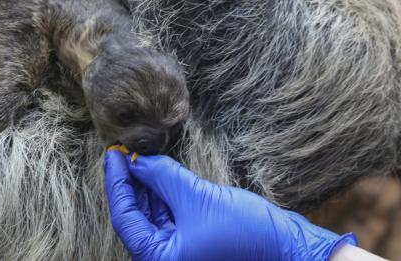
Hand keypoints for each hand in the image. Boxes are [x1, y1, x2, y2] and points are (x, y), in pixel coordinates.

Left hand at [104, 150, 356, 260]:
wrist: (287, 246)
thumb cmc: (245, 231)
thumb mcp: (198, 198)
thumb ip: (164, 177)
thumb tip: (137, 159)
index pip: (125, 218)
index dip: (117, 182)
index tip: (113, 153)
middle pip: (136, 219)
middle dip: (130, 184)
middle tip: (122, 151)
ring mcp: (180, 255)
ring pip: (152, 219)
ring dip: (146, 189)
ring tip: (139, 157)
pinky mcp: (194, 246)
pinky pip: (170, 220)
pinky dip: (164, 197)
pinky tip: (159, 173)